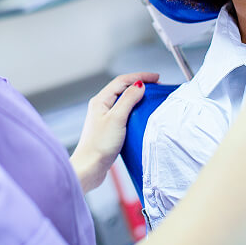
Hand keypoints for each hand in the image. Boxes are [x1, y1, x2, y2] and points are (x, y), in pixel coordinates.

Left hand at [70, 71, 158, 192]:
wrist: (89, 168)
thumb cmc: (99, 145)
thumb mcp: (117, 118)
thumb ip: (128, 99)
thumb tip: (140, 85)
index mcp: (100, 100)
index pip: (122, 80)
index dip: (140, 76)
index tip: (156, 77)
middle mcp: (101, 106)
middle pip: (123, 88)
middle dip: (140, 84)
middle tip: (156, 86)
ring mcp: (105, 117)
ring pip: (124, 100)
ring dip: (137, 96)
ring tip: (151, 97)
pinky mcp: (109, 128)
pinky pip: (124, 112)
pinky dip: (134, 109)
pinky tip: (141, 115)